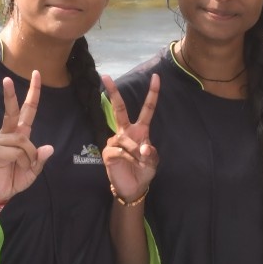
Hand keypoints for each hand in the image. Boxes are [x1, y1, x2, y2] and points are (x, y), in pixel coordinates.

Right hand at [0, 72, 52, 200]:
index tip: (36, 75)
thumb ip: (41, 159)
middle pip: (14, 111)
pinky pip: (20, 151)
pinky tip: (15, 167)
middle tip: (7, 78)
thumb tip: (49, 147)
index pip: (28, 111)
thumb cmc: (16, 177)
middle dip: (11, 95)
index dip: (33, 94)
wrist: (1, 192)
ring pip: (25, 140)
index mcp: (20, 134)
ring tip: (22, 167)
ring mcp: (2, 140)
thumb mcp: (34, 170)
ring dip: (30, 157)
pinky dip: (24, 162)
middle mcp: (9, 134)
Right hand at [101, 73, 158, 202]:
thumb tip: (143, 147)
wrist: (133, 187)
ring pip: (123, 138)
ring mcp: (115, 141)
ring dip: (134, 150)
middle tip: (105, 76)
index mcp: (140, 130)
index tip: (157, 76)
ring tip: (139, 161)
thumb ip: (151, 153)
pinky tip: (130, 163)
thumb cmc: (144, 171)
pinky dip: (127, 157)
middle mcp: (125, 132)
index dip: (152, 93)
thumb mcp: (154, 161)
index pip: (147, 109)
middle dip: (113, 92)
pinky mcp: (107, 152)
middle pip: (119, 108)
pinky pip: (118, 150)